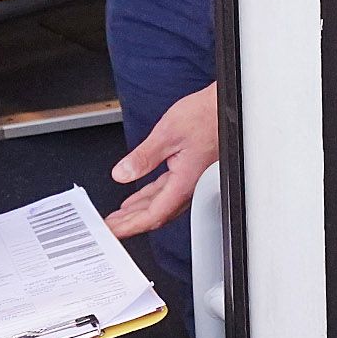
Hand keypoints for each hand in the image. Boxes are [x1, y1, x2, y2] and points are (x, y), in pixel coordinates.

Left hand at [103, 84, 217, 239]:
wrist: (226, 107)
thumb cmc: (207, 115)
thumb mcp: (167, 133)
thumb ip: (143, 157)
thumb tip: (122, 174)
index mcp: (184, 181)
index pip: (154, 214)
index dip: (131, 225)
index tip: (114, 231)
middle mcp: (189, 186)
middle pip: (157, 215)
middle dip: (131, 223)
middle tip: (110, 228)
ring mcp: (190, 180)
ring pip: (161, 205)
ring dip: (139, 212)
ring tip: (119, 217)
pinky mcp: (190, 171)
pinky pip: (166, 192)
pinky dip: (148, 198)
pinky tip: (137, 198)